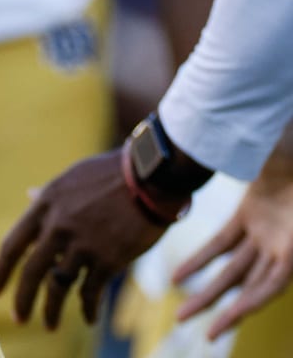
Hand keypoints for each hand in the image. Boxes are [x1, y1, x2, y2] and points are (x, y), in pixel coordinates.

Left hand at [0, 149, 167, 330]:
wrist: (148, 178)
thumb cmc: (108, 175)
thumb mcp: (69, 180)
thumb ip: (48, 195)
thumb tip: (29, 195)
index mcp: (44, 206)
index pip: (12, 244)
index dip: (0, 270)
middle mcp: (58, 227)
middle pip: (31, 271)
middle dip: (22, 299)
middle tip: (18, 319)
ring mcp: (83, 245)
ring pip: (59, 285)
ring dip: (52, 310)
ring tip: (49, 325)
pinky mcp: (109, 260)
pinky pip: (92, 291)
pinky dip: (89, 308)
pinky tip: (89, 319)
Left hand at [172, 167, 292, 339]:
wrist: (291, 136)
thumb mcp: (286, 173)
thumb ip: (280, 235)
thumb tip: (271, 256)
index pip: (270, 287)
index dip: (248, 306)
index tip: (221, 324)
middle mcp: (283, 246)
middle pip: (248, 286)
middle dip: (219, 307)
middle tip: (187, 324)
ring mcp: (267, 232)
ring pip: (233, 272)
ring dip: (207, 292)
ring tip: (181, 314)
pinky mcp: (250, 216)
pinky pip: (222, 244)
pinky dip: (201, 261)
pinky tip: (178, 278)